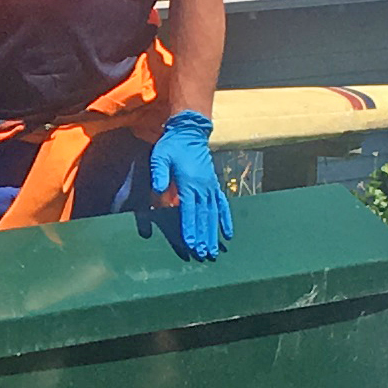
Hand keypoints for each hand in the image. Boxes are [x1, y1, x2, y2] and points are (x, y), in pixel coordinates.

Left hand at [143, 110, 231, 260]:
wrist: (189, 133)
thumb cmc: (172, 146)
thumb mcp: (160, 157)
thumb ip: (160, 174)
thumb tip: (158, 190)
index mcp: (189, 182)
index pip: (189, 210)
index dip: (190, 228)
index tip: (191, 244)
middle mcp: (203, 187)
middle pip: (203, 216)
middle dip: (203, 236)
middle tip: (202, 254)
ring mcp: (210, 187)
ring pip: (213, 214)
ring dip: (213, 233)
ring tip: (214, 251)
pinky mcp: (214, 185)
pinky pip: (222, 205)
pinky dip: (226, 219)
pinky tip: (229, 234)